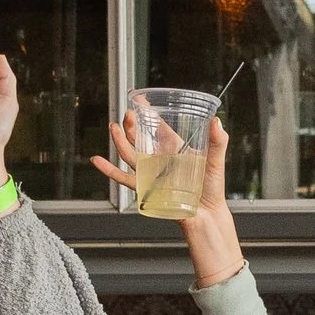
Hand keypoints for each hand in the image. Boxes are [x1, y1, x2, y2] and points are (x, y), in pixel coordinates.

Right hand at [97, 116, 247, 289]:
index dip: (149, 114)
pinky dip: (109, 170)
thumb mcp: (216, 162)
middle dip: (132, 126)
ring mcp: (152, 174)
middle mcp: (161, 160)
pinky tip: (97, 160)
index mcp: (176, 150)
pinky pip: (124, 179)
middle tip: (128, 115)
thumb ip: (218, 142)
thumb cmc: (212, 189)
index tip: (139, 100)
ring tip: (114, 127)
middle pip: (141, 139)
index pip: (160, 128)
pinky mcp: (146, 188)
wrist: (207, 214)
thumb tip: (217, 122)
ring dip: (120, 141)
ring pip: (130, 155)